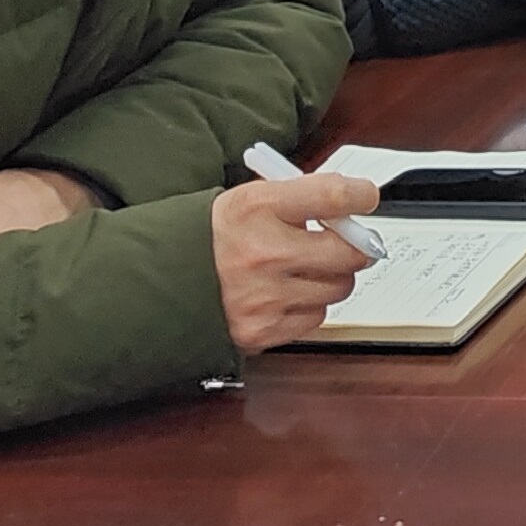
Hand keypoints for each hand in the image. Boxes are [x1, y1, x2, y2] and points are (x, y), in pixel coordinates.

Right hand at [211, 172, 379, 354]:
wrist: (158, 283)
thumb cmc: (213, 238)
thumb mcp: (248, 200)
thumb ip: (300, 198)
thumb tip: (353, 203)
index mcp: (256, 207)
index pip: (332, 196)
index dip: (361, 195)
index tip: (367, 197)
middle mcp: (262, 253)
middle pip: (349, 251)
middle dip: (356, 245)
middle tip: (349, 241)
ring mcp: (263, 296)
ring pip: (339, 287)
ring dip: (332, 276)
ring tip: (306, 267)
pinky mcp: (263, 330)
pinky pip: (317, 317)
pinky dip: (310, 305)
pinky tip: (287, 293)